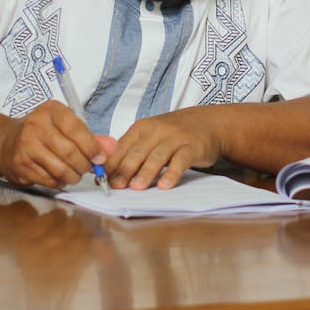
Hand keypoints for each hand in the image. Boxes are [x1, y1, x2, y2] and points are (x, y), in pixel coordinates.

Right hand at [0, 100, 117, 188]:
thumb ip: (89, 136)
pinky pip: (49, 179)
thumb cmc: (42, 133)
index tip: (100, 158)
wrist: (6, 142)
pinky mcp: (20, 164)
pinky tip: (60, 177)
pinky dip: (60, 182)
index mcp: (51, 110)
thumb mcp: (64, 126)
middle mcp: (36, 125)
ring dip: (73, 176)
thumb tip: (111, 148)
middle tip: (88, 169)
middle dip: (84, 165)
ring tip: (75, 174)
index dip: (92, 146)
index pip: (77, 129)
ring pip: (60, 169)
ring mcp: (26, 145)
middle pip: (69, 152)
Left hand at [105, 106, 226, 189]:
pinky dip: (172, 173)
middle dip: (125, 169)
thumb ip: (132, 151)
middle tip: (115, 186)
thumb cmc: (174, 133)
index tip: (100, 178)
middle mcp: (157, 130)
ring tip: (137, 187)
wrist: (208, 122)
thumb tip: (108, 173)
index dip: (111, 163)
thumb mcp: (151, 136)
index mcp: (142, 128)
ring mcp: (175, 138)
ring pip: (157, 156)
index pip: (122, 146)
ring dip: (146, 172)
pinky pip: (181, 160)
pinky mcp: (193, 146)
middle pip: (138, 151)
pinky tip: (165, 185)